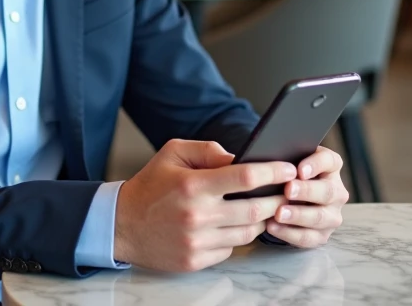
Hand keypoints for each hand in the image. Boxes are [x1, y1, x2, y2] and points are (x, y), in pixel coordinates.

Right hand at [114, 139, 296, 271]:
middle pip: (254, 209)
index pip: (245, 177)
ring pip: (248, 232)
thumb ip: (208, 151)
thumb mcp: (173, 153)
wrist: (121, 225)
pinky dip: (238, 236)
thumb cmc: (151, 185)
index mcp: (194, 184)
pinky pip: (231, 248)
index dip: (273, 172)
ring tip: (264, 208)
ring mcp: (197, 241)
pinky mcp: (195, 260)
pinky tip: (234, 225)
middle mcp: (198, 215)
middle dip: (277, 199)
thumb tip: (241, 158)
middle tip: (287, 191)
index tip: (289, 168)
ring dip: (261, 220)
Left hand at [265, 146, 348, 247]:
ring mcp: (332, 215)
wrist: (290, 201)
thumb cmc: (288, 175)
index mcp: (331, 167)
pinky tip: (272, 226)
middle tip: (288, 190)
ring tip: (279, 213)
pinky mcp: (322, 235)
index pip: (329, 161)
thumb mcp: (290, 162)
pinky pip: (308, 237)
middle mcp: (337, 191)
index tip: (299, 169)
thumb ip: (286, 158)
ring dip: (298, 215)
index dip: (316, 164)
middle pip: (327, 191)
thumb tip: (266, 157)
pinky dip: (289, 233)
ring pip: (319, 217)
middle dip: (306, 191)